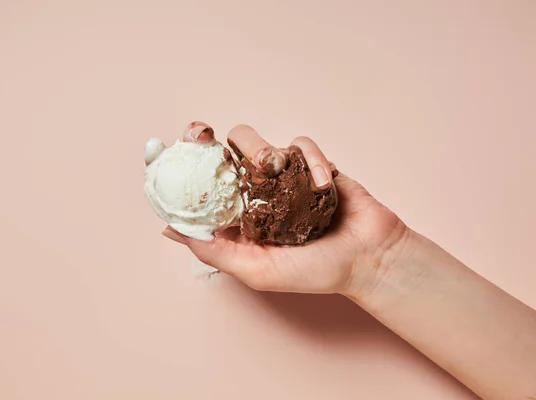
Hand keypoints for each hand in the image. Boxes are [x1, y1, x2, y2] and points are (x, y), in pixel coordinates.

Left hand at [163, 122, 407, 297]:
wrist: (369, 257)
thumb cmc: (314, 271)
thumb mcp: (257, 270)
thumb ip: (214, 250)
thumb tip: (169, 230)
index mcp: (238, 216)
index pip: (201, 183)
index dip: (183, 162)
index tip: (169, 148)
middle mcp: (256, 192)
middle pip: (223, 151)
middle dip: (214, 141)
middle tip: (208, 140)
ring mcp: (284, 175)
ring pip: (259, 142)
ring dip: (265, 154)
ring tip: (284, 179)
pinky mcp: (312, 162)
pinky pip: (301, 144)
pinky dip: (310, 160)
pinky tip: (321, 187)